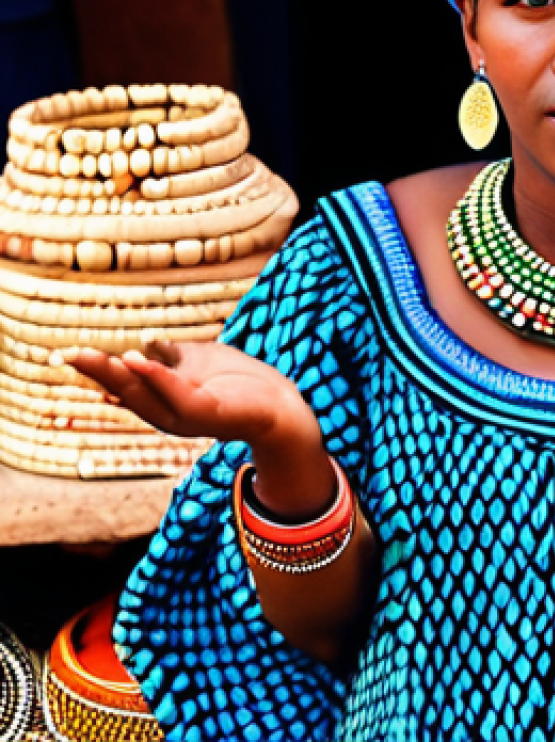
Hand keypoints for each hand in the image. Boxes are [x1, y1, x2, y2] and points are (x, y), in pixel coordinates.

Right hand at [59, 340, 316, 447]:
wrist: (280, 405)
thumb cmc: (239, 381)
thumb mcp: (197, 362)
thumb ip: (170, 357)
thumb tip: (143, 344)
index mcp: (164, 401)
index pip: (125, 385)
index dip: (98, 371)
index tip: (69, 355)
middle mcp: (168, 414)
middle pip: (126, 391)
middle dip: (97, 372)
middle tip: (68, 354)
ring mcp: (186, 417)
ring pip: (145, 396)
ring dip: (119, 375)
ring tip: (92, 356)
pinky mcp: (207, 414)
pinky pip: (177, 395)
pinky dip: (157, 378)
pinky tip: (139, 361)